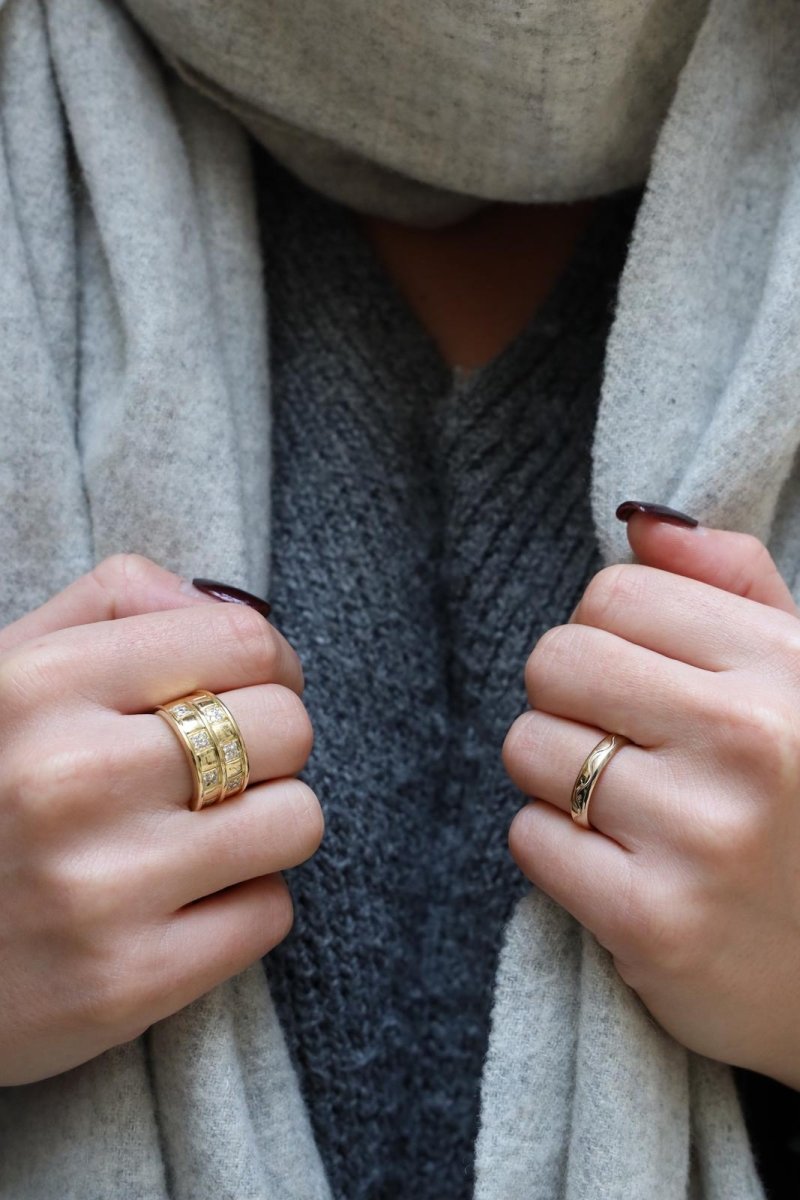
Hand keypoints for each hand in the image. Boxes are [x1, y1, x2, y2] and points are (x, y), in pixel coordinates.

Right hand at [0, 554, 321, 1085]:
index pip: (244, 640)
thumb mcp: (5, 676)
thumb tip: (221, 601)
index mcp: (38, 684)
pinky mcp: (127, 982)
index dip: (271, 665)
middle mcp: (70, 778)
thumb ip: (110, 609)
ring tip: (199, 837)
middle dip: (269, 747)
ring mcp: (100, 886)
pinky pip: (270, 914)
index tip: (254, 691)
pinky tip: (179, 904)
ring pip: (296, 820)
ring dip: (264, 827)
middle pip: (288, 727)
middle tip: (218, 773)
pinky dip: (240, 905)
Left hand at [503, 510, 799, 1088]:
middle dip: (571, 697)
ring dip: (558, 774)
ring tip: (626, 805)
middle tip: (623, 740)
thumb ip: (732, 585)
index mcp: (783, 669)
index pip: (615, 594)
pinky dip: (558, 848)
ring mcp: (700, 837)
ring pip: (529, 747)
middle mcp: (747, 743)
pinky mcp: (653, 923)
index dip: (610, 634)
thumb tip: (641, 521)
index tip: (642, 678)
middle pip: (556, 660)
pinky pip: (529, 838)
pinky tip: (620, 863)